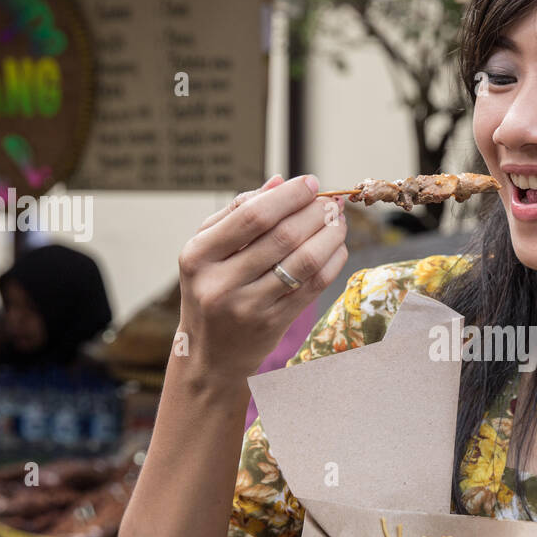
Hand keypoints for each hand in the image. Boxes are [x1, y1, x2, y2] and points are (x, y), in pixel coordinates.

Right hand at [175, 174, 348, 381]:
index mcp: (198, 256)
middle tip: (331, 201)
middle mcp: (221, 283)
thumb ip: (237, 212)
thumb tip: (279, 181)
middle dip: (315, 212)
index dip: (288, 196)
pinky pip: (313, 286)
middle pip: (283, 236)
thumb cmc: (210, 288)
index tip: (310, 183)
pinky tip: (337, 247)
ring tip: (338, 220)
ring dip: (330, 235)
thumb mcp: (208, 251)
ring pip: (304, 261)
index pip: (252, 216)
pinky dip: (332, 262)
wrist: (209, 354)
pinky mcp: (274, 325)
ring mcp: (249, 307)